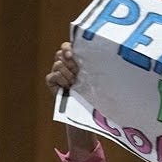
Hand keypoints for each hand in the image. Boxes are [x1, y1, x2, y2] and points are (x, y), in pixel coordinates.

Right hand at [45, 41, 96, 158]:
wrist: (90, 114)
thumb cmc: (100, 95)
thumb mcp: (100, 79)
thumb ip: (97, 66)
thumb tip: (109, 54)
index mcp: (78, 61)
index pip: (67, 47)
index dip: (68, 48)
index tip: (72, 54)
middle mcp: (67, 66)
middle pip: (60, 53)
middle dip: (69, 61)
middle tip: (77, 71)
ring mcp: (58, 74)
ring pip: (57, 64)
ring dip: (67, 73)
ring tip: (74, 83)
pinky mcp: (52, 83)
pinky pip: (51, 76)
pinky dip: (60, 80)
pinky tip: (67, 86)